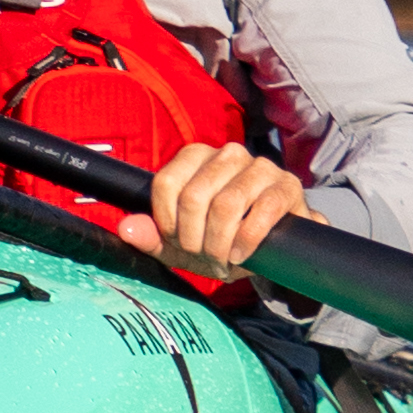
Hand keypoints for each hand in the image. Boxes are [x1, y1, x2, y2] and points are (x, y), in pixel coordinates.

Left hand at [114, 143, 314, 279]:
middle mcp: (227, 154)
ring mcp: (260, 166)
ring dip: (220, 243)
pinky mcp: (287, 185)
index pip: (166, 183)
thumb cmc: (221, 239)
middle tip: (204, 256)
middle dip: (195, 238)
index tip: (177, 241)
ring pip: (227, 204)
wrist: (271, 248)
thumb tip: (126, 228)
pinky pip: (263, 210)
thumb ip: (152, 236)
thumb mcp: (181, 244)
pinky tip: (242, 253)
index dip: (167, 222)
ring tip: (222, 258)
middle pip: (194, 197)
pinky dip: (247, 239)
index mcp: (195, 157)